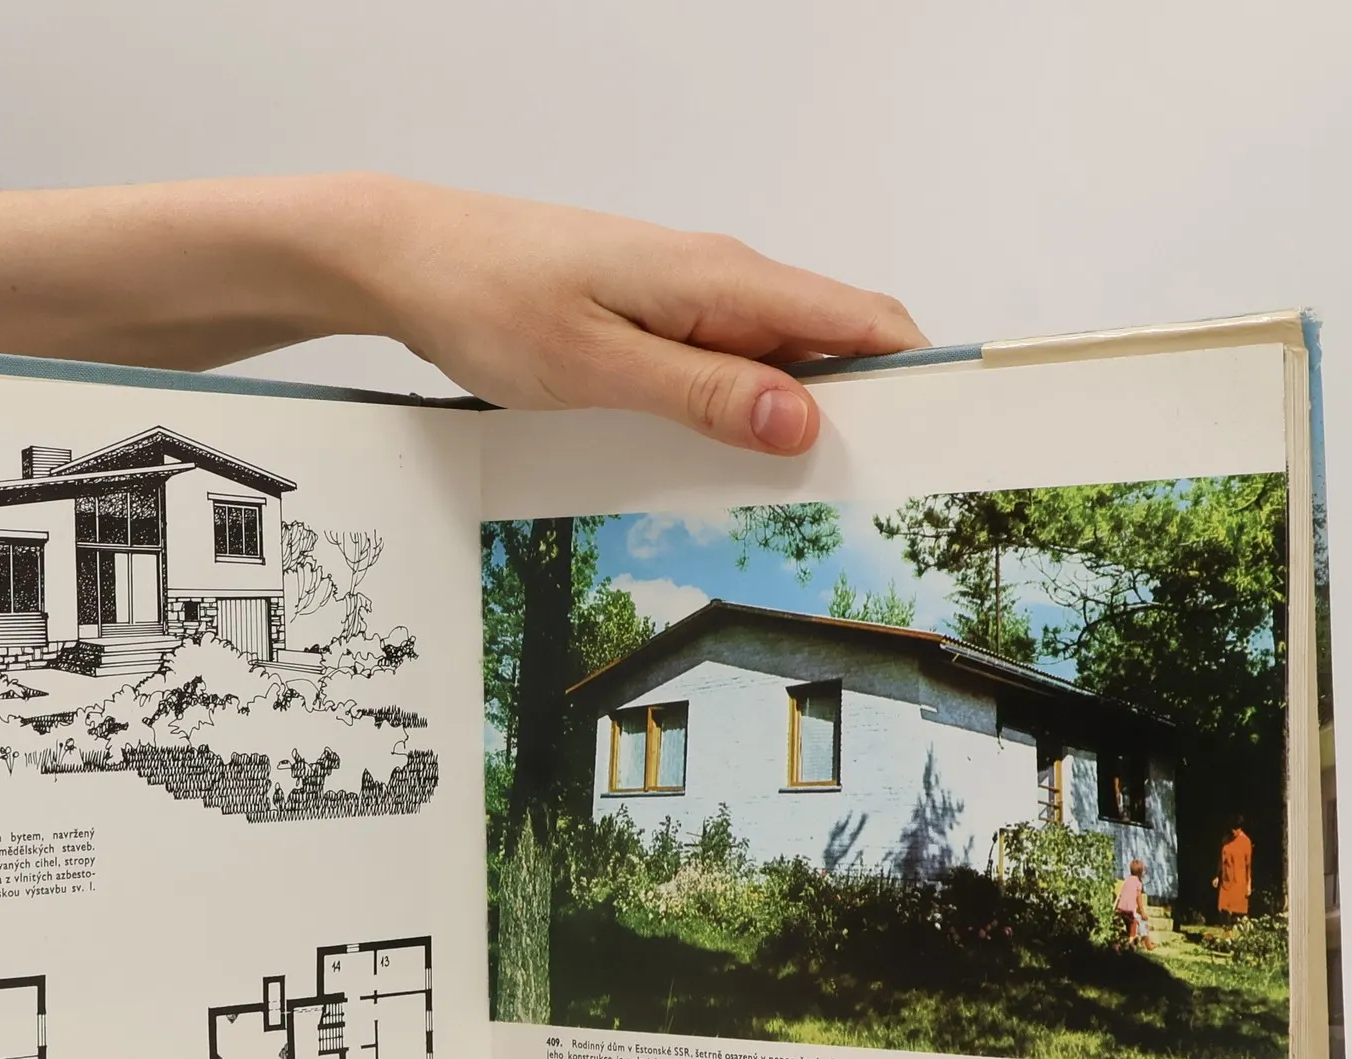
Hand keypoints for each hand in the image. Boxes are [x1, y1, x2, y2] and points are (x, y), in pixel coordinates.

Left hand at [351, 180, 928, 453]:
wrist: (411, 261)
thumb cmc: (489, 298)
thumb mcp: (598, 364)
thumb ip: (702, 393)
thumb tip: (800, 421)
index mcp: (722, 280)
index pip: (863, 321)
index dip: (918, 380)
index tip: (941, 446)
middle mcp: (718, 281)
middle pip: (833, 346)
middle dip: (865, 417)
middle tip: (873, 503)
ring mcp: (688, 300)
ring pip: (779, 362)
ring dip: (799, 424)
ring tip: (808, 503)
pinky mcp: (656, 320)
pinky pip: (728, 368)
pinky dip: (746, 414)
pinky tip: (733, 464)